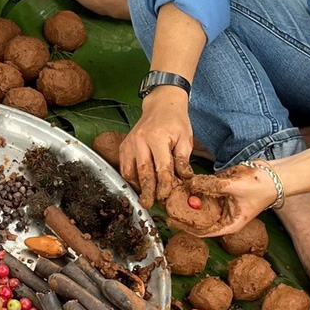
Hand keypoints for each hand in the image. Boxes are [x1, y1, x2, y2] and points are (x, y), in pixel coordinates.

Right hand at [120, 88, 193, 207]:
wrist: (161, 105)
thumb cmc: (176, 122)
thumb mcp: (185, 138)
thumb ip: (183, 160)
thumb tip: (184, 180)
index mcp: (158, 138)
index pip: (161, 167)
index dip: (164, 185)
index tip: (166, 196)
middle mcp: (140, 141)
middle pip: (143, 172)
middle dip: (147, 190)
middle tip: (148, 204)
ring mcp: (129, 143)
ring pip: (130, 171)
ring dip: (137, 186)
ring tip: (144, 196)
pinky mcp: (124, 146)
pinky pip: (124, 167)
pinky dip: (130, 178)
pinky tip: (138, 185)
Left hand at [164, 165, 275, 237]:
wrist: (274, 174)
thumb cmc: (261, 187)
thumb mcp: (235, 186)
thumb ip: (212, 185)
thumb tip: (191, 184)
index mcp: (229, 224)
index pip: (203, 231)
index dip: (186, 228)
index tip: (172, 221)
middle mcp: (223, 216)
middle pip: (198, 218)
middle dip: (183, 212)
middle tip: (166, 205)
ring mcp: (222, 203)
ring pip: (200, 203)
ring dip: (187, 199)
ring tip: (170, 194)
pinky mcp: (220, 191)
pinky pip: (205, 191)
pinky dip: (195, 188)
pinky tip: (182, 183)